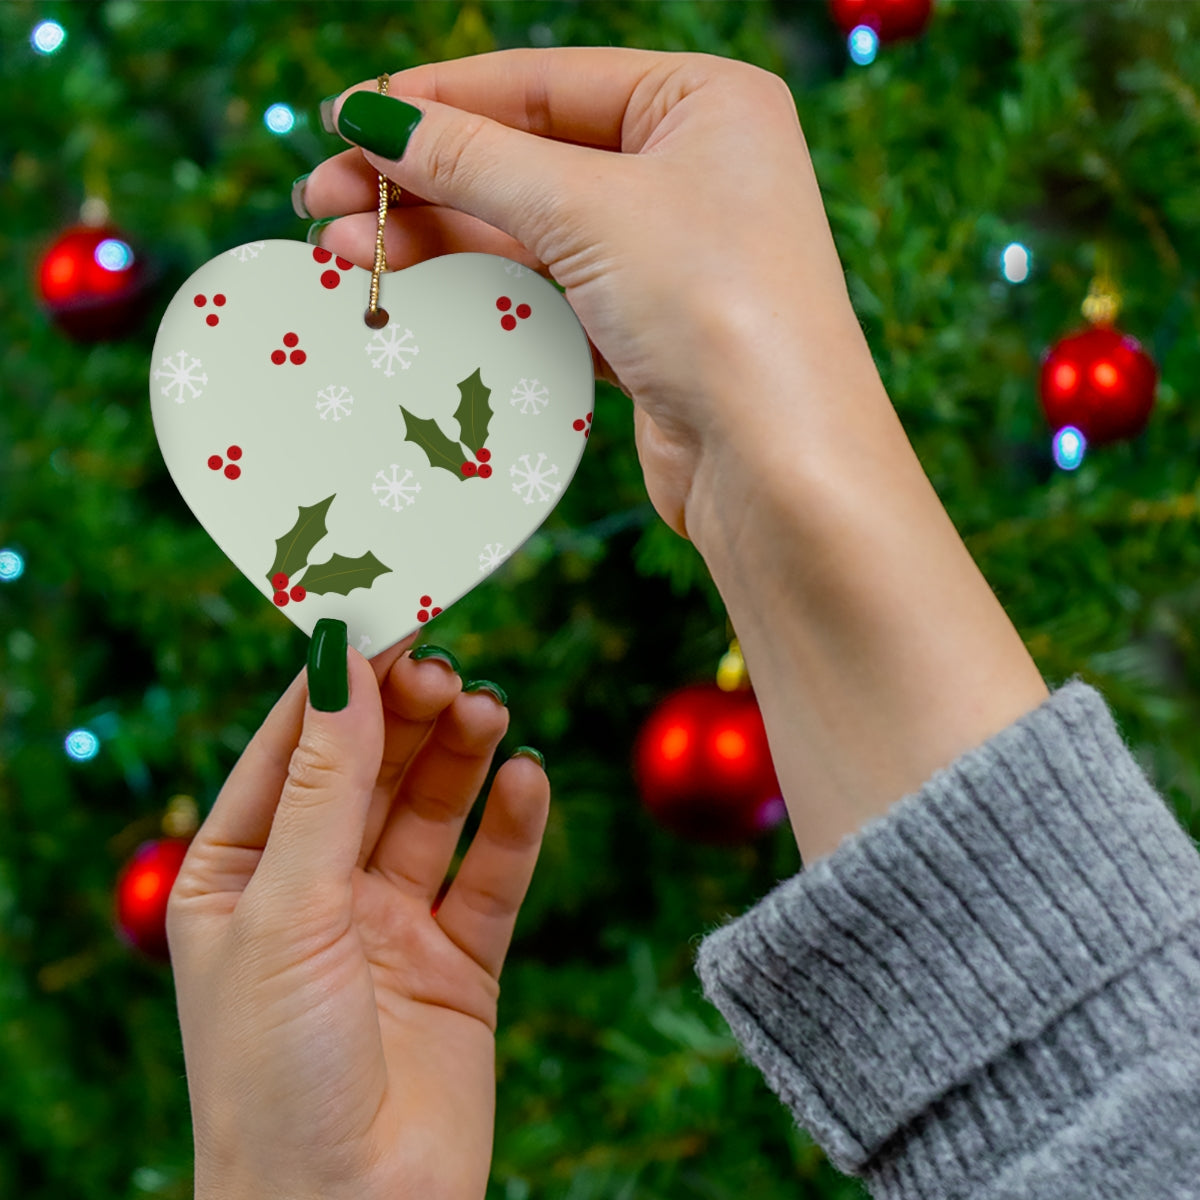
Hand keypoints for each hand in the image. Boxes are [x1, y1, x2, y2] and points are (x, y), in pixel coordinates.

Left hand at [166, 635, 549, 1199]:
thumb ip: (325, 784)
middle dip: (406, 715)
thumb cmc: (274, 1075)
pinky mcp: (459, 961)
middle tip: (446, 669)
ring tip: (488, 711)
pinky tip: (527, 781)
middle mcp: (316, 890)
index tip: (384, 618)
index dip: (337, 682)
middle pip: (371, 769)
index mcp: (240, 873)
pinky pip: (491, 876)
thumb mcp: (287, 909)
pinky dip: (512, 825)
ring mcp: (390, 924)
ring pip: (433, 811)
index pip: (292, 748)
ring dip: (461, 756)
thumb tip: (341, 662)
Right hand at [299, 47, 872, 543]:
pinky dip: (481, 288)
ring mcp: (668, 252)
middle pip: (526, 156)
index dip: (436, 99)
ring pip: (529, 228)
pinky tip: (412, 290)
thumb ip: (475, 159)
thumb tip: (374, 117)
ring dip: (437, 237)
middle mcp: (691, 168)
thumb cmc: (715, 308)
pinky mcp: (646, 327)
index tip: (344, 118)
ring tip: (340, 252)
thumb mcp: (587, 209)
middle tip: (321, 200)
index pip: (543, 82)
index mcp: (703, 102)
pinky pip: (546, 290)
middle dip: (421, 178)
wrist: (778, 466)